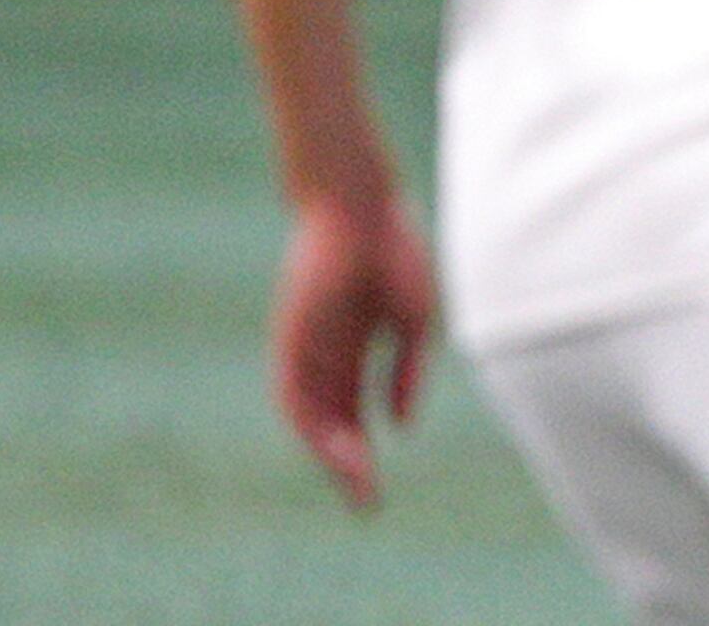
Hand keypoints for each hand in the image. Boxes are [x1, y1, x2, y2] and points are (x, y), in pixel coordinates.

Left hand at [270, 190, 436, 509]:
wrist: (360, 207)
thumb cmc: (394, 251)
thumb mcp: (415, 321)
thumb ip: (407, 373)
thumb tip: (399, 425)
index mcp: (358, 344)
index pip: (356, 409)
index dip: (367, 447)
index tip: (376, 487)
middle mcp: (327, 353)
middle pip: (332, 422)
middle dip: (349, 463)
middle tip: (366, 502)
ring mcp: (308, 349)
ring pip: (313, 416)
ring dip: (332, 453)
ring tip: (357, 481)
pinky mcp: (293, 340)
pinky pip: (296, 395)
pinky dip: (316, 425)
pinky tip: (341, 445)